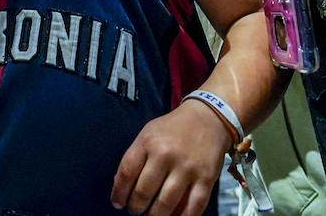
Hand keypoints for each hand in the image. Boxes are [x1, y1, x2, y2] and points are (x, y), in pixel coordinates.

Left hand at [111, 101, 230, 215]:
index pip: (127, 172)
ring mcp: (187, 168)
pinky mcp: (206, 178)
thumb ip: (135, 156)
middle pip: (143, 191)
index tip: (117, 203)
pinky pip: (193, 207)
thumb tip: (120, 185)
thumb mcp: (148, 133)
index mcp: (148, 142)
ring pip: (165, 203)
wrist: (208, 117)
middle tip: (135, 211)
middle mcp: (166, 154)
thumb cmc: (173, 128)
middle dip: (135, 207)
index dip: (119, 192)